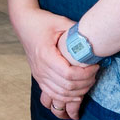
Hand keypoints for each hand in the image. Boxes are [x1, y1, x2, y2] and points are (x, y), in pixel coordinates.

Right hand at [13, 4, 97, 119]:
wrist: (24, 24)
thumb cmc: (43, 21)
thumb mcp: (61, 22)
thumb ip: (76, 32)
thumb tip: (94, 39)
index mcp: (46, 55)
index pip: (69, 74)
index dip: (85, 74)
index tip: (95, 66)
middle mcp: (40, 68)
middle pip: (66, 86)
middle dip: (85, 83)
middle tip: (95, 74)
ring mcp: (38, 74)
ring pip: (60, 94)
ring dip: (77, 92)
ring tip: (89, 82)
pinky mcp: (38, 77)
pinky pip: (52, 94)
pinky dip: (66, 98)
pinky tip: (77, 95)